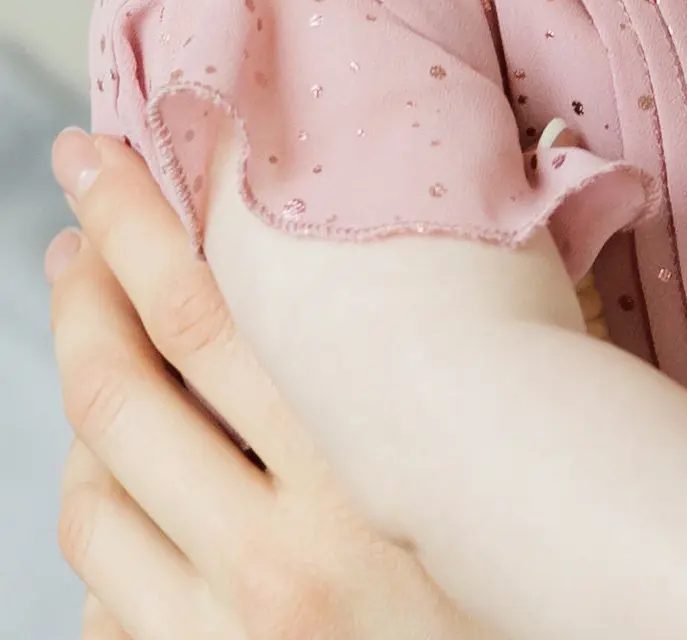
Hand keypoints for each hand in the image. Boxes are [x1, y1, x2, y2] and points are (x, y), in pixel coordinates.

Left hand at [47, 131, 498, 639]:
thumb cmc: (545, 554)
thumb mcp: (542, 416)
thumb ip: (496, 308)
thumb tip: (486, 163)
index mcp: (364, 465)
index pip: (205, 313)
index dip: (136, 224)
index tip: (104, 159)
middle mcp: (280, 556)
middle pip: (124, 391)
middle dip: (84, 286)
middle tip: (76, 217)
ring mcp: (229, 633)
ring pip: (93, 496)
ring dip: (81, 397)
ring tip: (92, 330)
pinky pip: (103, 597)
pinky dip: (105, 516)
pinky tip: (121, 471)